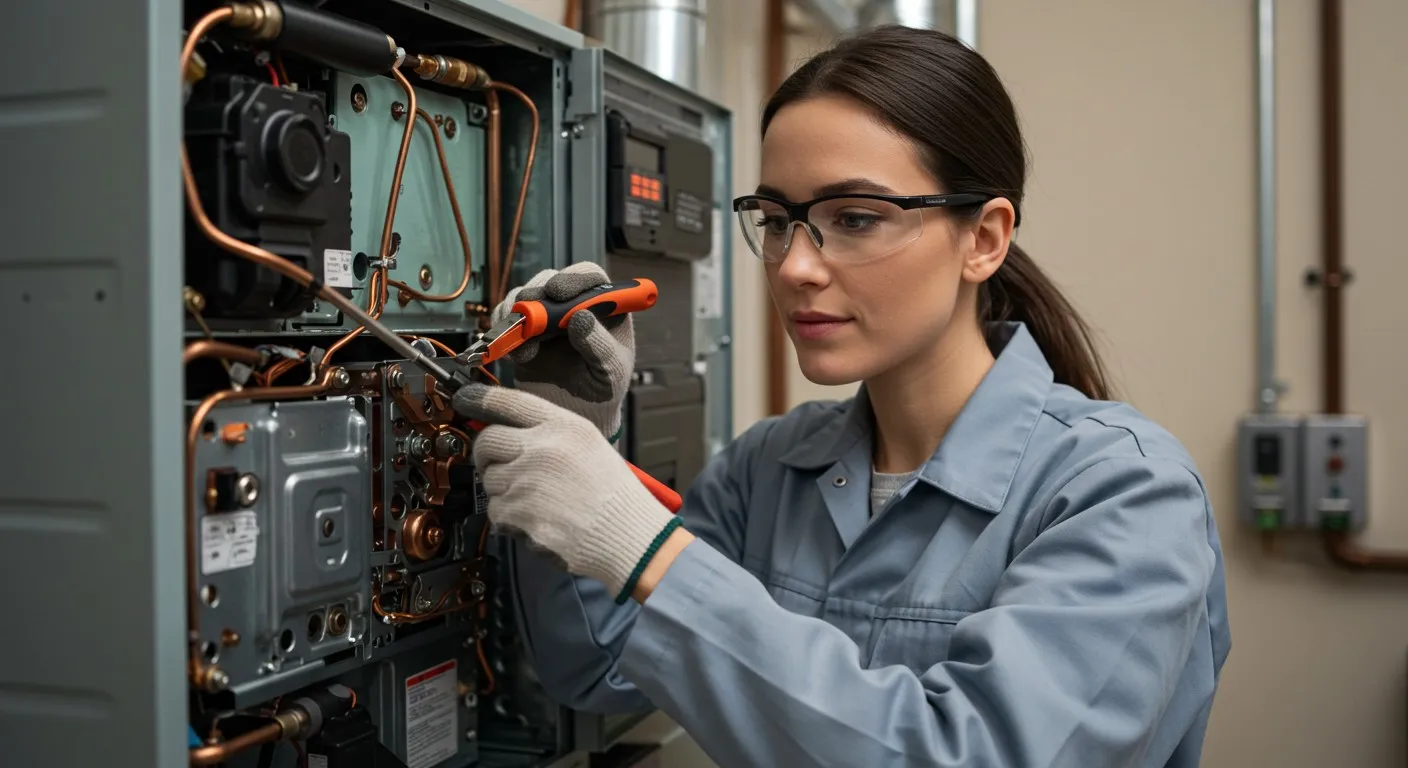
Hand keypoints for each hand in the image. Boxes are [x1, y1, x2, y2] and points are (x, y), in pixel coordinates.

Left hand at [452, 383, 674, 598]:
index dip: (479, 398)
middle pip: (486, 440)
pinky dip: (510, 519)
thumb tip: (504, 429)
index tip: (464, 398)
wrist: (628, 535)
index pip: (507, 401)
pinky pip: (496, 511)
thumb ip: (548, 432)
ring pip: (489, 479)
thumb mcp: (588, 443)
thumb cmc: (611, 493)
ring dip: (504, 490)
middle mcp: (541, 449)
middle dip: (486, 453)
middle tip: (500, 464)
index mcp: (562, 426)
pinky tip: (538, 518)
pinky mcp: (518, 515)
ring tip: (537, 499)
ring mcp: (527, 482)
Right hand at [495, 263, 633, 438]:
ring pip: (524, 296)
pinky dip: (503, 331)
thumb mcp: (612, 371)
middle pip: (550, 281)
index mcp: (605, 305)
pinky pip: (506, 318)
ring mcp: (545, 314)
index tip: (558, 293)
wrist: (577, 411)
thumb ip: (600, 345)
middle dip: (537, 296)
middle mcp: (573, 303)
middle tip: (530, 315)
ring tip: (525, 348)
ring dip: (518, 316)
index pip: (590, 277)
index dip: (573, 279)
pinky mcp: (523, 329)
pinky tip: (516, 353)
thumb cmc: (604, 387)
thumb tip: (581, 318)